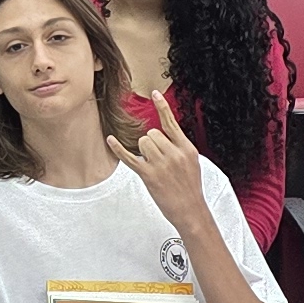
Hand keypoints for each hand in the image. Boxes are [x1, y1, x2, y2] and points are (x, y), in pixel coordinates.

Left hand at [119, 101, 213, 234]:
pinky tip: (111, 140)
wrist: (191, 210)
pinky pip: (130, 157)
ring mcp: (161, 164)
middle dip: (151, 142)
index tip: (154, 92)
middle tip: (158, 159)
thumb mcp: (193, 162)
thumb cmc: (191, 187)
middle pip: (152, 133)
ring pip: (143, 142)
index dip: (162, 106)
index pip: (171, 123)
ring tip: (153, 164)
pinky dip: (119, 148)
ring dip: (144, 150)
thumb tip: (165, 135)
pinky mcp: (149, 175)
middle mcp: (174, 154)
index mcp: (186, 148)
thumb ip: (180, 147)